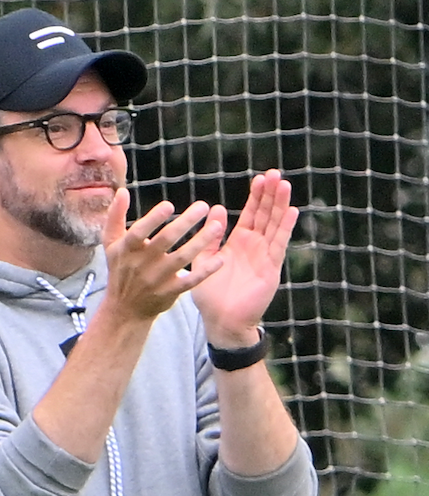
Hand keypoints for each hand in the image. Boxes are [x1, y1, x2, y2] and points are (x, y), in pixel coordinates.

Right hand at [99, 188, 225, 322]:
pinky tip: (220, 258)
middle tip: (203, 206)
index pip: (139, 232)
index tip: (169, 205)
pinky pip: (191, 280)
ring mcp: (156, 279)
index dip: (153, 219)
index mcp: (126, 249)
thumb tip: (123, 191)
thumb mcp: (111, 243)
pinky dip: (205, 271)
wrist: (124, 309)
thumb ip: (115, 216)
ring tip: (217, 226)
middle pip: (165, 241)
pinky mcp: (170, 292)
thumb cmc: (120, 269)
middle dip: (185, 223)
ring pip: (182, 258)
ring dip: (200, 241)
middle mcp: (141, 263)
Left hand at [191, 169, 297, 345]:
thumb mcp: (204, 260)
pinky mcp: (270, 268)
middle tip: (274, 173)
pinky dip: (284, 228)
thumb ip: (210, 237)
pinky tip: (291, 211)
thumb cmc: (211, 295)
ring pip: (274, 225)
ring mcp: (264, 256)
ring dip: (279, 206)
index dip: (256, 197)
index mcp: (238, 244)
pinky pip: (278, 244)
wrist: (221, 321)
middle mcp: (254, 247)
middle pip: (265, 216)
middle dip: (270, 195)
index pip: (251, 215)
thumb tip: (218, 208)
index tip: (259, 178)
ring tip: (283, 185)